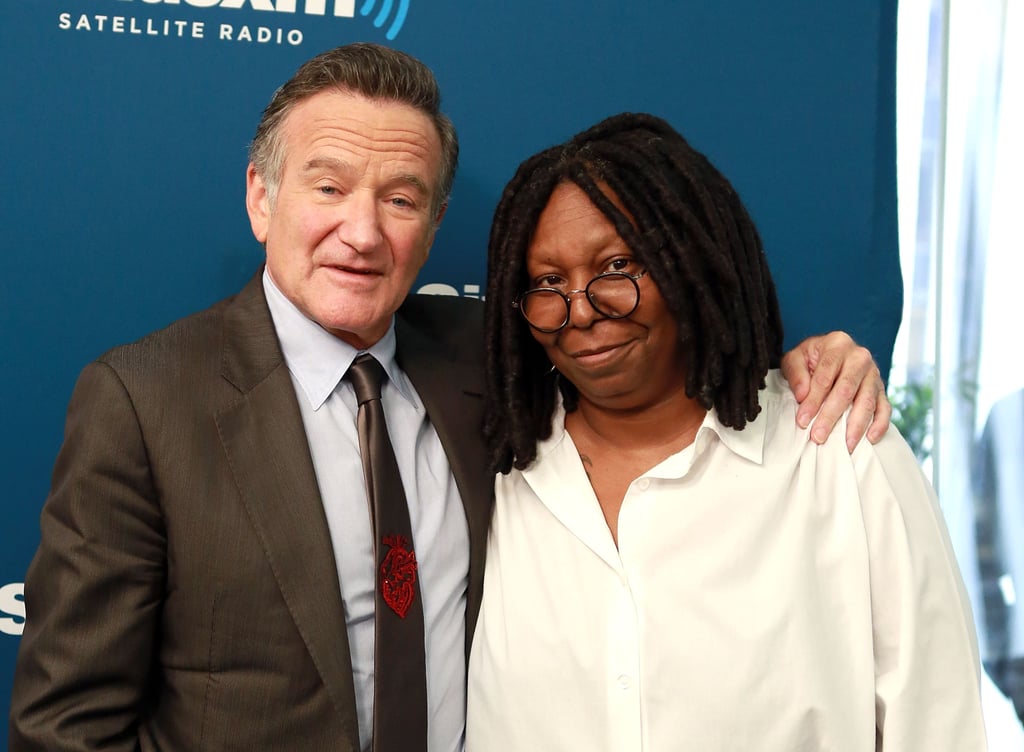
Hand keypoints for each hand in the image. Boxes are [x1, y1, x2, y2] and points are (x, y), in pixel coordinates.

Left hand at [781, 331, 891, 451]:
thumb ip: (796, 373)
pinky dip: (880, 424)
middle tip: (819, 437)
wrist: (828, 353)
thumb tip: (803, 395)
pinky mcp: (881, 388)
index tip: (802, 421)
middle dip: (831, 416)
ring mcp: (874, 373)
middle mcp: (860, 356)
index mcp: (838, 344)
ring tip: (845, 445)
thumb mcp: (795, 358)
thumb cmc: (810, 359)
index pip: (825, 376)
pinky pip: (885, 407)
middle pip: (846, 390)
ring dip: (856, 426)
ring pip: (867, 401)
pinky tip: (870, 439)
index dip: (813, 400)